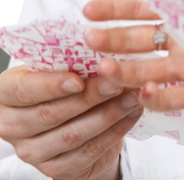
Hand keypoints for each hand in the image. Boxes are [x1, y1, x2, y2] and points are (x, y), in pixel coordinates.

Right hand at [0, 65, 140, 179]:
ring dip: (108, 114)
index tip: (78, 79)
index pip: (23, 90)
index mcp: (7, 94)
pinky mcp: (55, 169)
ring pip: (72, 134)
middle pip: (50, 114)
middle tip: (118, 82)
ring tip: (133, 95)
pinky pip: (88, 150)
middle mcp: (12, 125)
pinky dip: (115, 131)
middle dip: (89, 97)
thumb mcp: (61, 66)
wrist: (73, 118)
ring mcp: (32, 151)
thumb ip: (71, 60)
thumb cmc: (65, 81)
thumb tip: (102, 52)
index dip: (50, 86)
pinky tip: (133, 113)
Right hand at [83, 0, 183, 110]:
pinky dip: (158, 99)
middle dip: (112, 39)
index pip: (142, 6)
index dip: (115, 8)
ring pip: (148, 71)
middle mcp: (183, 37)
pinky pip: (176, 98)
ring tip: (104, 68)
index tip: (89, 9)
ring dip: (124, 71)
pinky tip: (144, 93)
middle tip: (89, 38)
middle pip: (138, 39)